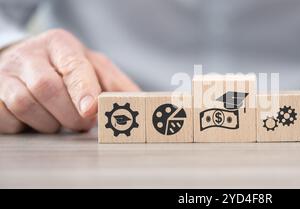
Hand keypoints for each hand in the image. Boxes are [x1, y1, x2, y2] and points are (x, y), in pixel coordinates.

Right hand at [0, 29, 139, 133]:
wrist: (27, 64)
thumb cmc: (67, 70)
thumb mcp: (95, 69)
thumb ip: (118, 85)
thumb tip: (142, 104)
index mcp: (61, 45)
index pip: (72, 67)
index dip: (83, 90)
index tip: (91, 110)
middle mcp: (30, 55)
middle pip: (47, 87)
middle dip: (69, 114)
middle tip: (81, 123)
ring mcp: (6, 74)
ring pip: (24, 103)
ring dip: (48, 122)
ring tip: (59, 121)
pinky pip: (6, 117)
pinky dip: (24, 126)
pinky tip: (36, 121)